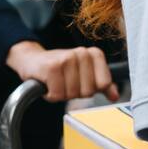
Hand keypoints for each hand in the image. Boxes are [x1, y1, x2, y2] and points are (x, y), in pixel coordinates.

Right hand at [5, 41, 119, 101]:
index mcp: (94, 54)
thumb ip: (102, 84)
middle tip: (65, 83)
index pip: (104, 84)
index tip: (80, 82)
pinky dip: (51, 95)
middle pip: (88, 91)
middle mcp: (82, 53)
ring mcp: (67, 58)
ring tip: (56, 83)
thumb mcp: (84, 74)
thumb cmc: (60, 69)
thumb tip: (115, 95)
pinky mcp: (52, 67)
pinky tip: (48, 85)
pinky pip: (57, 95)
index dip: (91, 89)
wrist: (32, 60)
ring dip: (61, 94)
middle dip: (75, 93)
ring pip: (72, 94)